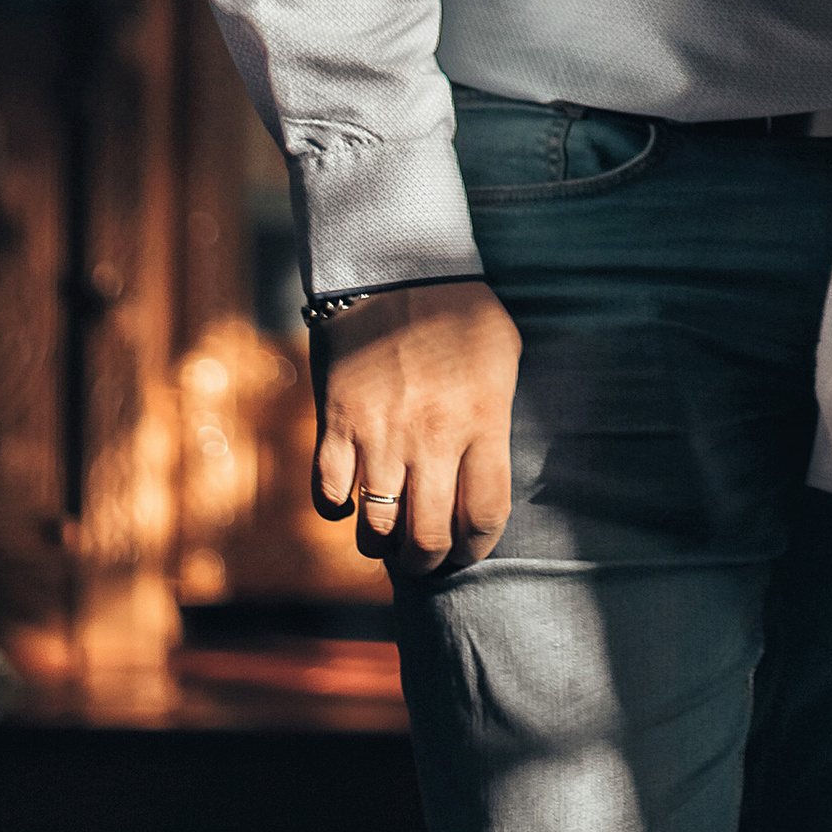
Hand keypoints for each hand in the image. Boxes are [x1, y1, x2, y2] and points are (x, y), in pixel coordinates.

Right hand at [312, 280, 521, 572]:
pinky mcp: (337, 423)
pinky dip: (339, 510)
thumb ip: (497, 420)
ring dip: (382, 544)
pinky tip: (351, 500)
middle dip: (427, 563)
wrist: (394, 267)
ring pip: (375, 529)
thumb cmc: (459, 311)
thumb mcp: (503, 357)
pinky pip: (329, 497)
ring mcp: (380, 433)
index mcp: (483, 420)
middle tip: (424, 559)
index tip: (468, 551)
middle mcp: (432, 437)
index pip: (486, 515)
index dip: (477, 548)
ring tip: (389, 536)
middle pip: (427, 538)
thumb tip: (490, 476)